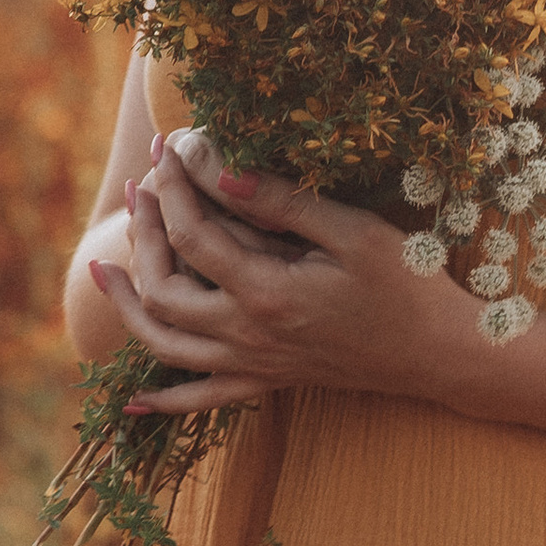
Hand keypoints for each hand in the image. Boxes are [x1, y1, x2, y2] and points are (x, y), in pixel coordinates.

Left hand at [89, 130, 472, 413]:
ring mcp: (255, 365)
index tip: (169, 146)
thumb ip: (283, 203)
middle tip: (143, 188)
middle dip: (144, 233)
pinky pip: (203, 399)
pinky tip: (133, 399)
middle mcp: (248, 336)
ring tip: (104, 271)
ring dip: (129, 306)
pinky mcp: (269, 382)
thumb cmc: (409, 285)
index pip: (194, 234)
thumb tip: (220, 168)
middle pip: (163, 288)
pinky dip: (164, 400)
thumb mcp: (353, 232)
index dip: (173, 185)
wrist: (441, 353)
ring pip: (166, 344)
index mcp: (267, 293)